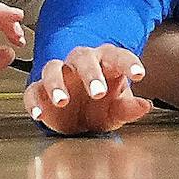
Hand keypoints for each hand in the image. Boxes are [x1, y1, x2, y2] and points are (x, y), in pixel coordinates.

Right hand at [26, 44, 152, 134]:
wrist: (76, 122)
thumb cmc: (100, 108)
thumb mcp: (116, 111)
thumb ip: (129, 108)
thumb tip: (145, 105)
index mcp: (105, 63)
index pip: (118, 56)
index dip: (128, 63)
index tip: (139, 75)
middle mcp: (81, 64)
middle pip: (83, 58)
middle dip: (90, 73)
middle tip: (98, 92)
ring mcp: (59, 75)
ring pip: (53, 68)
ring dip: (56, 83)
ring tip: (61, 100)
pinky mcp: (40, 90)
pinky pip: (33, 90)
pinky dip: (34, 101)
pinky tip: (39, 114)